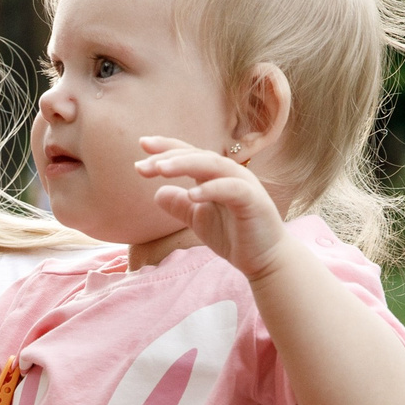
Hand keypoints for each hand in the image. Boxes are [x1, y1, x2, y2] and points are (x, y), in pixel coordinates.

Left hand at [135, 137, 300, 279]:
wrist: (263, 259)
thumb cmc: (233, 235)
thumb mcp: (198, 219)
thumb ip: (179, 205)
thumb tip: (156, 193)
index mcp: (215, 176)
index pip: (189, 154)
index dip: (167, 147)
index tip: (141, 144)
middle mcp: (229, 174)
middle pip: (197, 156)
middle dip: (168, 157)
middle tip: (142, 164)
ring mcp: (243, 184)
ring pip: (213, 165)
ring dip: (185, 165)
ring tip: (161, 169)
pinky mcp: (254, 200)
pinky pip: (231, 189)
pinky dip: (211, 189)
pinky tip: (191, 195)